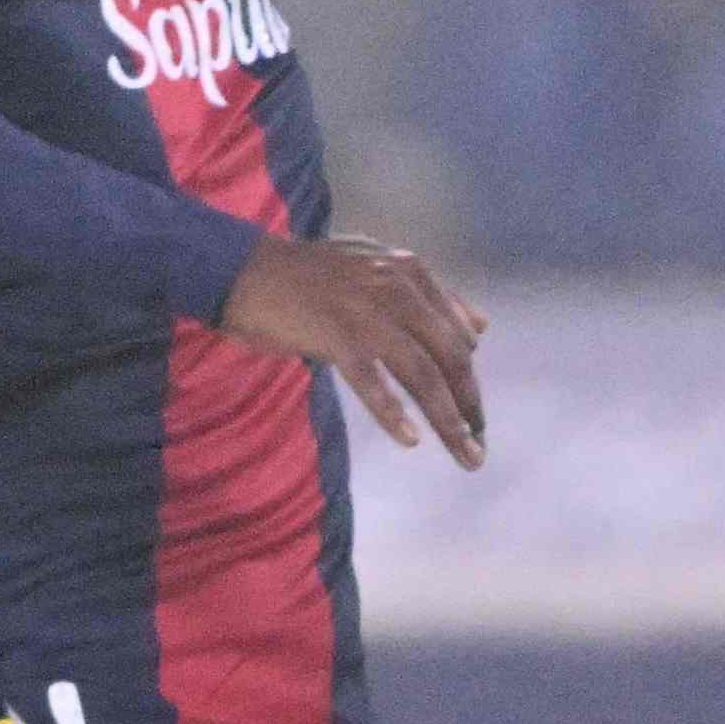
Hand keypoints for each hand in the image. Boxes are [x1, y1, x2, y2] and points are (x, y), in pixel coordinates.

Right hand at [215, 228, 488, 466]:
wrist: (243, 269)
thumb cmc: (309, 280)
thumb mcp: (378, 274)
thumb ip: (430, 300)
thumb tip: (481, 329)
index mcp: (410, 273)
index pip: (457, 336)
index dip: (469, 382)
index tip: (473, 420)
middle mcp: (396, 286)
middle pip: (449, 356)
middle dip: (469, 406)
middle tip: (477, 448)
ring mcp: (365, 308)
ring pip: (421, 373)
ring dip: (447, 419)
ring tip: (464, 454)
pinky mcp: (334, 332)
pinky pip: (371, 379)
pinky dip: (392, 411)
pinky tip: (410, 440)